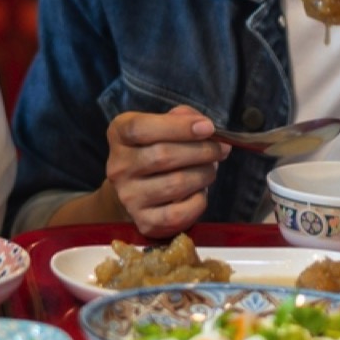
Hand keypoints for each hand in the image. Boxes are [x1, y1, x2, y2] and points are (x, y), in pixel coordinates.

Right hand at [105, 105, 231, 237]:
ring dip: (204, 174)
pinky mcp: (143, 222)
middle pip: (163, 156)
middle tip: (221, 149)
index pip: (141, 128)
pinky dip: (199, 200)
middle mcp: (118, 166)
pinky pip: (179, 213)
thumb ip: (181, 118)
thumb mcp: (162, 125)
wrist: (137, 190)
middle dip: (202, 151)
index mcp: (119, 134)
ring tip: (211, 168)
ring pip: (175, 184)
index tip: (208, 127)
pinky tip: (200, 191)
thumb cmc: (155, 150)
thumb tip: (203, 126)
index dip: (178, 127)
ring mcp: (128, 197)